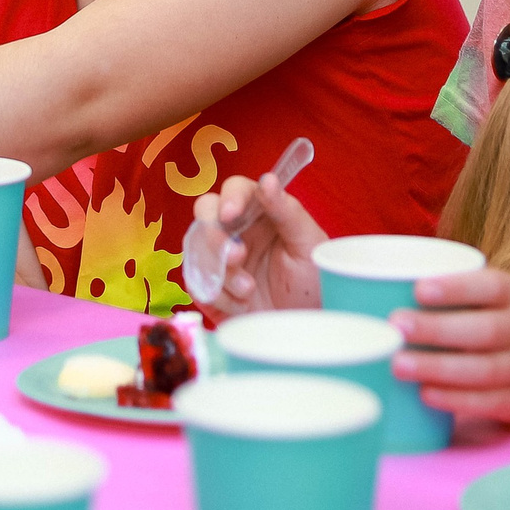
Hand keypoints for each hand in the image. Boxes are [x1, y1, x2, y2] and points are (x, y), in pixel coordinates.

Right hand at [191, 173, 324, 317]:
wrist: (305, 330)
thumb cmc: (314, 283)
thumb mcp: (308, 245)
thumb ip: (287, 211)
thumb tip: (268, 180)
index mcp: (260, 213)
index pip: (236, 189)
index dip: (230, 197)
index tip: (231, 213)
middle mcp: (235, 231)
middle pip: (205, 211)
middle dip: (214, 234)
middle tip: (236, 256)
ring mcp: (219, 259)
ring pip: (197, 248)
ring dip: (221, 271)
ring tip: (249, 289)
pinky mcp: (210, 288)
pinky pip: (196, 283)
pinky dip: (218, 296)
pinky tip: (242, 306)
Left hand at [387, 267, 509, 426]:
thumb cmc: (506, 322)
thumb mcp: (495, 298)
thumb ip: (455, 292)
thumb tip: (379, 284)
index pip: (489, 287)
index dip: (455, 288)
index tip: (418, 288)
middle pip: (483, 331)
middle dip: (437, 330)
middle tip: (396, 326)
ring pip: (483, 370)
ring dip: (438, 368)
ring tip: (398, 365)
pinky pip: (487, 402)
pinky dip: (455, 400)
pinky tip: (424, 394)